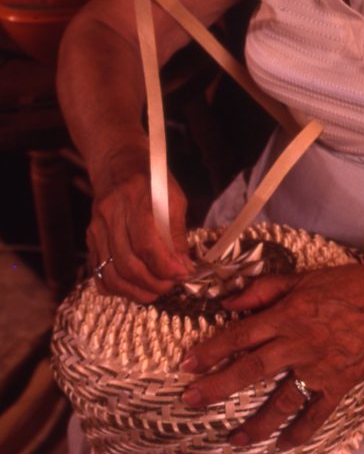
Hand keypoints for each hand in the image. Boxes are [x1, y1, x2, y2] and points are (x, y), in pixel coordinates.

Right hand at [86, 146, 191, 302]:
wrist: (118, 163)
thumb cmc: (151, 178)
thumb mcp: (174, 196)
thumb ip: (177, 233)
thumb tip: (184, 267)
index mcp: (134, 197)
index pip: (146, 244)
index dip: (165, 266)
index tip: (182, 274)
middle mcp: (110, 214)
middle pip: (127, 263)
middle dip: (154, 283)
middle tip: (172, 285)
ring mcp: (96, 228)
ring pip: (111, 274)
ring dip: (136, 291)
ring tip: (156, 291)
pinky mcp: (90, 239)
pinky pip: (99, 274)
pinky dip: (117, 288)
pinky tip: (135, 287)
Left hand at [179, 261, 363, 447]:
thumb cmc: (347, 285)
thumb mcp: (302, 278)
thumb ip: (263, 290)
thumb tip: (228, 302)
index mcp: (287, 315)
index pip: (239, 335)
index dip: (210, 351)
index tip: (186, 365)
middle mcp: (298, 344)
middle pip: (250, 370)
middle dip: (217, 387)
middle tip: (190, 401)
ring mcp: (319, 369)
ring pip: (280, 401)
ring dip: (254, 423)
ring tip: (232, 438)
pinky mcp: (339, 385)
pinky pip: (316, 415)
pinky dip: (299, 433)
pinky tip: (282, 445)